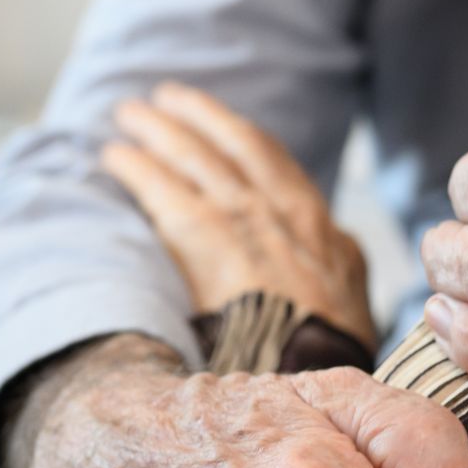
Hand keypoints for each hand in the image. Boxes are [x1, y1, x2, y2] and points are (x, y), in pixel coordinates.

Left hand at [104, 81, 377, 348]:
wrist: (313, 370)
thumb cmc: (330, 356)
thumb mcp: (354, 306)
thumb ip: (340, 268)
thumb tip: (339, 248)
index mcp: (326, 232)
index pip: (280, 166)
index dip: (243, 139)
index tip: (222, 124)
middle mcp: (289, 213)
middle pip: (239, 143)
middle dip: (202, 115)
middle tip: (168, 96)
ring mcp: (250, 220)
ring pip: (199, 156)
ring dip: (161, 130)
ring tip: (129, 114)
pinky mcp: (210, 236)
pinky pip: (164, 187)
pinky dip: (138, 168)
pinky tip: (113, 156)